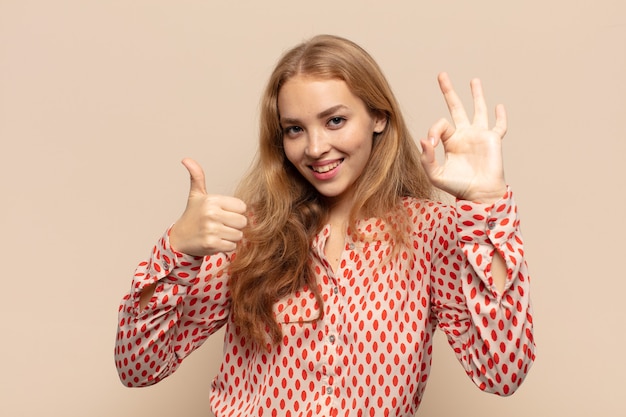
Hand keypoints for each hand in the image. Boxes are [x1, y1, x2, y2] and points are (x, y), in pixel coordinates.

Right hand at [169, 158, 247, 255]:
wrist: (180, 238)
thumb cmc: (192, 215)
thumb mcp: (196, 195)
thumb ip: (197, 176)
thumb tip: (187, 159)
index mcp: (212, 200)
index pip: (242, 207)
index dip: (235, 211)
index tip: (224, 213)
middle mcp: (212, 214)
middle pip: (243, 222)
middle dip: (235, 225)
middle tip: (222, 224)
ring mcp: (211, 229)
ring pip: (239, 235)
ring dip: (231, 236)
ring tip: (219, 233)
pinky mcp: (211, 244)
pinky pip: (232, 246)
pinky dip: (226, 246)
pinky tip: (216, 241)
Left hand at [420, 72, 506, 203]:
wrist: (479, 194)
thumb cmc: (457, 186)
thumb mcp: (436, 175)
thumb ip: (427, 159)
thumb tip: (424, 140)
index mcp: (449, 141)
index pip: (440, 125)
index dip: (433, 131)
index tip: (431, 145)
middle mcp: (464, 135)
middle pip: (455, 108)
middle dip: (448, 91)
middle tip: (441, 75)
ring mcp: (479, 135)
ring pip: (478, 110)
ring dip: (476, 95)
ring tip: (474, 80)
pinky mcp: (493, 140)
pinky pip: (499, 126)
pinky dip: (501, 116)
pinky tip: (499, 106)